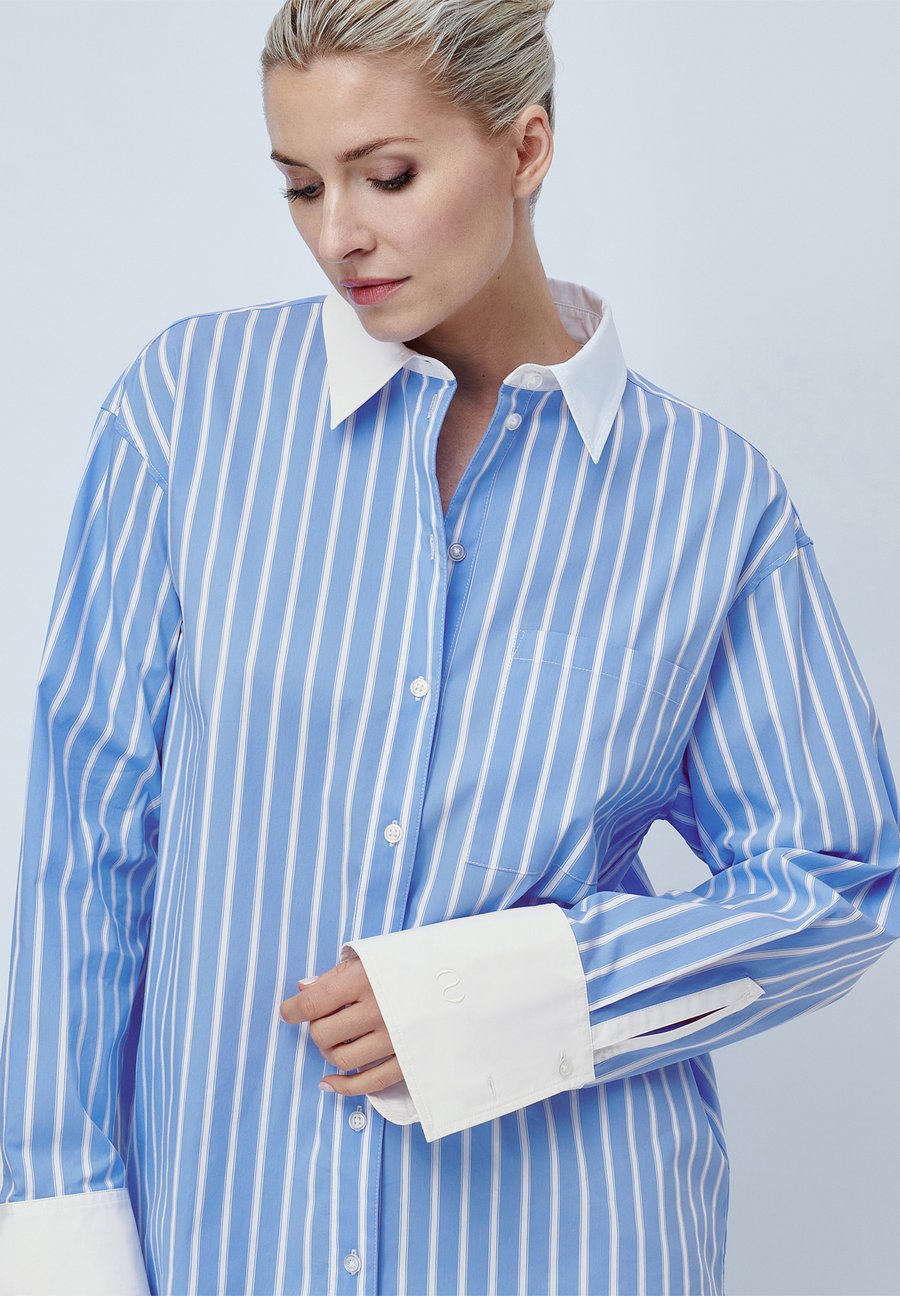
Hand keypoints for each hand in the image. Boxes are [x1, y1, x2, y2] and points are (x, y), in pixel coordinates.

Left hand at [279, 952, 404, 1096]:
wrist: (468, 978)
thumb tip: (302, 989)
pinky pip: (366, 1084)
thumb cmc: (416, 963)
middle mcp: (379, 1010)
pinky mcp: (408, 1062)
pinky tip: (330, 1081)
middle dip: (316, 1029)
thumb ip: (337, 974)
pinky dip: (342, 1086)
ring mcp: (394, 1039)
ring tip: (340, 1039)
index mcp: (367, 978)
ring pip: (341, 1059)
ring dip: (331, 1053)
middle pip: (323, 1034)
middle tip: (326, 1020)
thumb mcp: (376, 956)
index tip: (289, 1011)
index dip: (292, 1009)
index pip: (313, 1002)